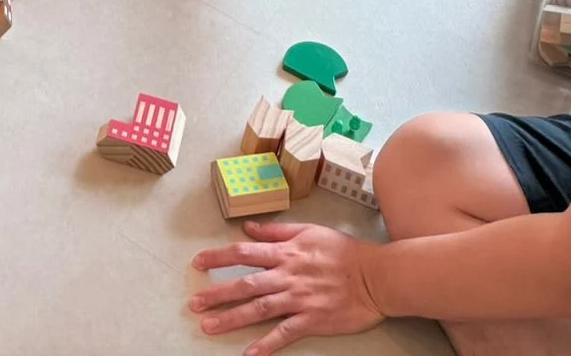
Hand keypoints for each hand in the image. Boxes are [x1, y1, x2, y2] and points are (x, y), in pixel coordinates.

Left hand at [190, 222, 385, 354]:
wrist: (376, 277)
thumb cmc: (344, 252)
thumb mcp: (309, 231)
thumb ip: (277, 230)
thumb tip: (248, 227)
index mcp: (286, 252)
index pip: (244, 253)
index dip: (218, 258)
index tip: (198, 263)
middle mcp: (288, 275)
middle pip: (245, 284)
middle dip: (217, 294)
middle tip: (195, 304)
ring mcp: (299, 300)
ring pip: (259, 309)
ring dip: (232, 319)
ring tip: (209, 327)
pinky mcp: (312, 321)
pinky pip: (285, 334)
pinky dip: (267, 345)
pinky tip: (249, 355)